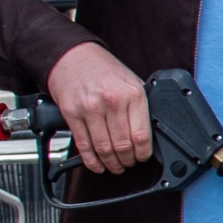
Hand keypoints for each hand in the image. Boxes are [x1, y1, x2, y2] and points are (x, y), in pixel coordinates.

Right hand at [45, 42, 151, 172]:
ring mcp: (90, 108)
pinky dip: (91, 161)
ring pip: (104, 149)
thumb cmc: (104, 70)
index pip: (141, 135)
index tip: (142, 157)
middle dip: (128, 161)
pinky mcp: (72, 114)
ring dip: (111, 164)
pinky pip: (84, 145)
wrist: (73, 56)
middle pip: (123, 145)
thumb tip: (151, 132)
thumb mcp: (131, 81)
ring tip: (115, 166)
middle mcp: (111, 101)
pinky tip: (98, 165)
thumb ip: (140, 105)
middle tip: (129, 164)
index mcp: (132, 94)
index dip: (143, 153)